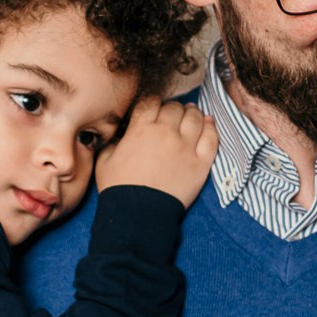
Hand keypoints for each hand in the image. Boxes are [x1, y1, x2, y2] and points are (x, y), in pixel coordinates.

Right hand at [95, 97, 216, 205]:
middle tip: (173, 115)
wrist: (138, 214)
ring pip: (195, 118)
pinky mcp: (201, 163)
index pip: (151, 102)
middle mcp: (166, 133)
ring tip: (191, 115)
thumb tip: (121, 134)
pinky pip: (211, 138)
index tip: (154, 108)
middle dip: (173, 108)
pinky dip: (211, 127)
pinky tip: (209, 122)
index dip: (153, 102)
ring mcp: (186, 147)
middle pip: (175, 108)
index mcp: (141, 129)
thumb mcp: (105, 160)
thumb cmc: (119, 189)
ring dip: (192, 113)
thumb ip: (114, 141)